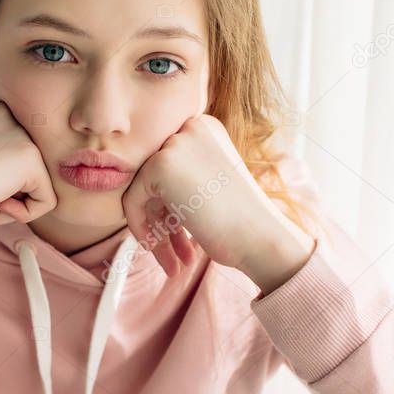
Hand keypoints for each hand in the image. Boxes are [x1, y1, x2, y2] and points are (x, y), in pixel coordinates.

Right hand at [0, 100, 57, 233]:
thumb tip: (28, 187)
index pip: (13, 161)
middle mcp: (6, 115)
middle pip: (28, 173)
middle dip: (4, 196)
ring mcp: (20, 134)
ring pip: (38, 187)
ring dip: (9, 206)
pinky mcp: (30, 157)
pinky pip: (47, 201)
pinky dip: (22, 215)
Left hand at [121, 114, 286, 278]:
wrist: (261, 237)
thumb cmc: (244, 221)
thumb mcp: (212, 186)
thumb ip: (181, 179)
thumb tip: (142, 191)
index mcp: (206, 130)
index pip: (169, 165)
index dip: (169, 205)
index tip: (178, 234)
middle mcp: (191, 128)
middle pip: (154, 178)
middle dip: (162, 221)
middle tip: (178, 255)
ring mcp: (175, 144)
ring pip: (143, 191)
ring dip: (156, 232)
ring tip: (173, 265)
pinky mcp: (159, 165)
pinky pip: (132, 200)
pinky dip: (141, 228)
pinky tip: (162, 253)